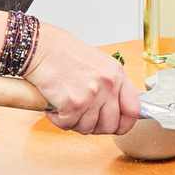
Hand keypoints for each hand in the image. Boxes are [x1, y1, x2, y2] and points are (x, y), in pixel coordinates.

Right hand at [23, 23, 140, 135]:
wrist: (40, 46)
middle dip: (95, 127)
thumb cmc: (63, 53)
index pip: (134, 110)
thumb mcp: (97, 63)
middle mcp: (108, 84)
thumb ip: (109, 85)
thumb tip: (115, 108)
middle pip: (110, 125)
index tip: (116, 126)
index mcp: (116, 73)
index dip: (124, 124)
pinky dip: (58, 119)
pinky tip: (54, 105)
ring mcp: (92, 95)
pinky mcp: (73, 103)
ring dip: (74, 122)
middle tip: (82, 117)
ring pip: (88, 128)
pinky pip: (68, 125)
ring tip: (65, 106)